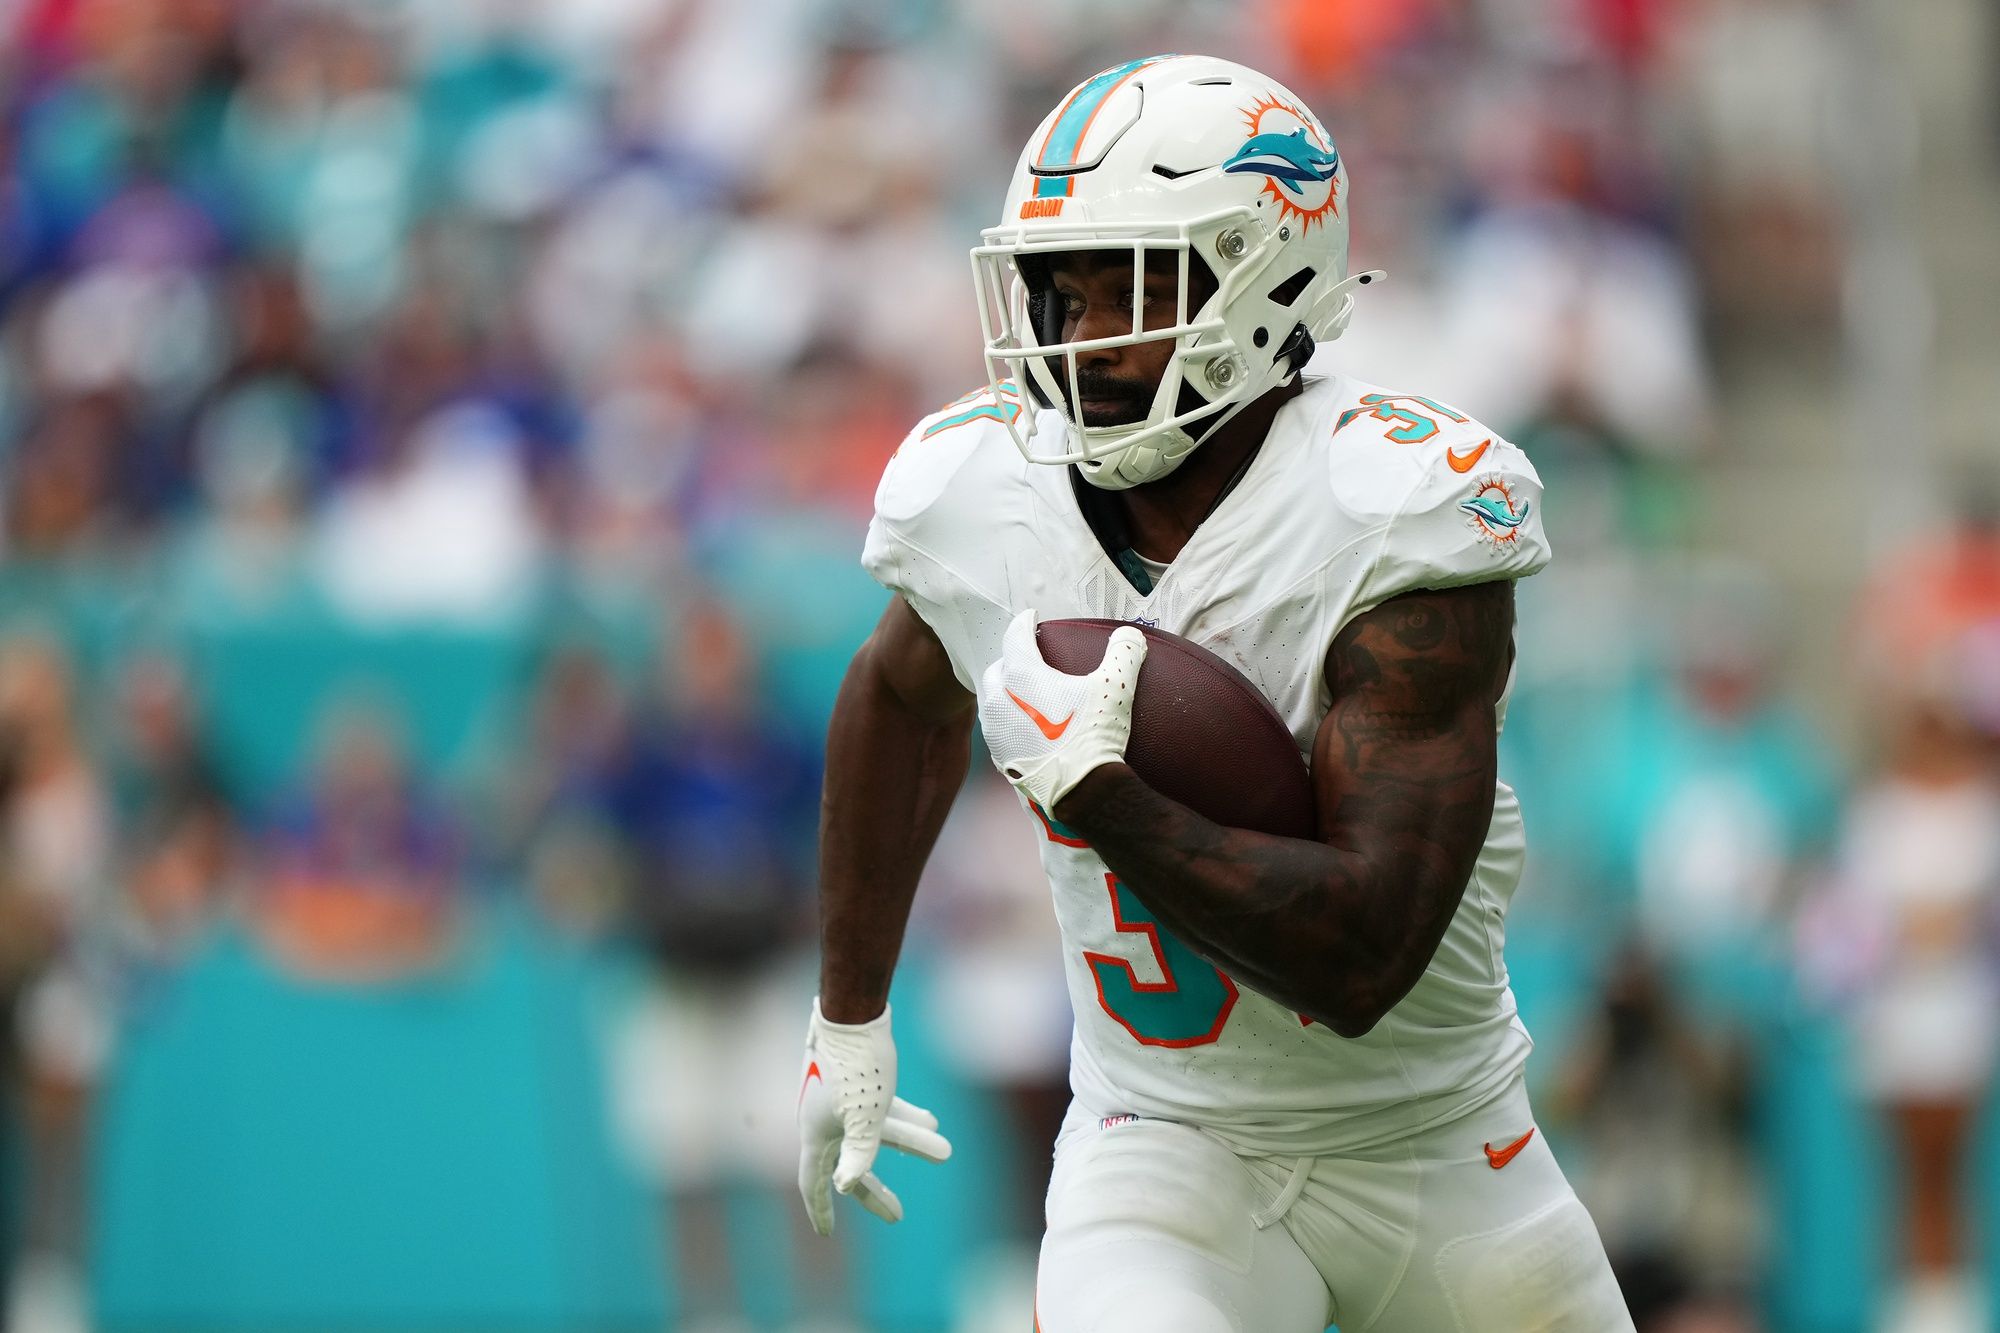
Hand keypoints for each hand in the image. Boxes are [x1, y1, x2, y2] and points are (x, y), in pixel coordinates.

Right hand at [797, 999, 952, 1235]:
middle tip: (899, 1214)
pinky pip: (883, 1108)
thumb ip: (858, 1153)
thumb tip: (846, 1186)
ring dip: (909, 1144)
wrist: (853, 1012)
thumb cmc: (857, 1067)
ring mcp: (840, 1098)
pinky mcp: (858, 1078)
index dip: (820, 1209)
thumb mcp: (864, 1116)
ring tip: (944, 1152)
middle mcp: (824, 1120)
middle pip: (850, 1164)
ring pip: (875, 1132)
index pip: (813, 1182)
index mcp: (816, 1133)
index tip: (828, 1233)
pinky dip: (905, 1117)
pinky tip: (932, 1122)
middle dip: (876, 1190)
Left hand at [976, 609, 1146, 812]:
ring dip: (1004, 690)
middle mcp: (999, 699)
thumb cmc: (1094, 734)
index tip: (1031, 617)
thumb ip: (1123, 653)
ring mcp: (995, 730)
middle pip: (997, 668)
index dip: (1024, 622)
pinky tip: (1025, 725)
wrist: (1080, 791)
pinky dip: (1008, 719)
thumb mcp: (1115, 686)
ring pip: (991, 699)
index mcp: (1020, 675)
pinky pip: (997, 728)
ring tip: (1023, 691)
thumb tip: (1129, 635)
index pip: (1015, 636)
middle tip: (1028, 657)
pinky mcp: (999, 756)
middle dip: (1010, 659)